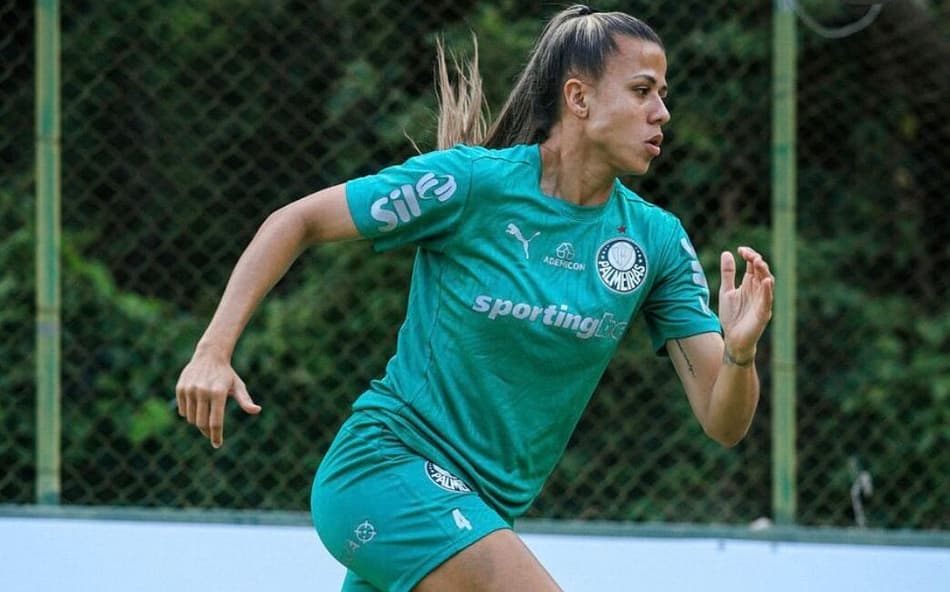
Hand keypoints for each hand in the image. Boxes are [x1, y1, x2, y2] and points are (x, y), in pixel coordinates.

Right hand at [175, 351, 260, 447]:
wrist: (209, 355)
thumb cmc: (226, 374)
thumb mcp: (238, 386)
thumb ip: (245, 400)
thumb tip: (257, 410)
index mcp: (218, 392)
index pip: (215, 421)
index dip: (216, 436)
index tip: (217, 445)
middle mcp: (202, 391)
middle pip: (202, 423)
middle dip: (207, 432)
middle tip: (211, 434)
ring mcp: (190, 390)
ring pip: (191, 418)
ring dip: (198, 422)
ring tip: (205, 415)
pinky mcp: (180, 389)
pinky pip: (182, 411)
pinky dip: (189, 414)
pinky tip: (196, 406)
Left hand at [718, 246, 773, 362]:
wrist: (733, 339)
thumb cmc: (732, 316)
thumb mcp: (726, 291)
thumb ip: (728, 274)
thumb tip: (727, 253)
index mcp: (750, 284)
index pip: (754, 265)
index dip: (749, 255)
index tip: (740, 249)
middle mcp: (758, 290)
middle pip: (762, 271)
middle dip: (757, 260)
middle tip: (748, 254)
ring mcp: (762, 301)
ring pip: (768, 283)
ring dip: (763, 271)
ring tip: (757, 261)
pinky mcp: (763, 314)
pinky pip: (767, 301)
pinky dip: (767, 291)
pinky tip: (765, 281)